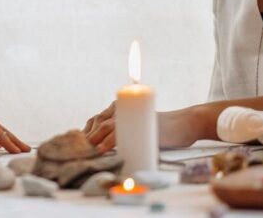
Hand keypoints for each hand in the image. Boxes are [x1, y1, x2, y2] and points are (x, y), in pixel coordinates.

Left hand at [83, 101, 200, 152]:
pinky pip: (120, 132)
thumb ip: (124, 134)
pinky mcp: (139, 124)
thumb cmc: (162, 130)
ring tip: (87, 153)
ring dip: (94, 141)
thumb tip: (106, 151)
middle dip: (86, 139)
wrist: (184, 124)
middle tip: (79, 154)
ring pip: (105, 126)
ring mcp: (132, 115)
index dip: (84, 133)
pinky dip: (108, 141)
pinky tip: (101, 150)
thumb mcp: (139, 129)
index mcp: (120, 108)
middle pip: (97, 123)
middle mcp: (124, 109)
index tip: (77, 147)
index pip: (96, 120)